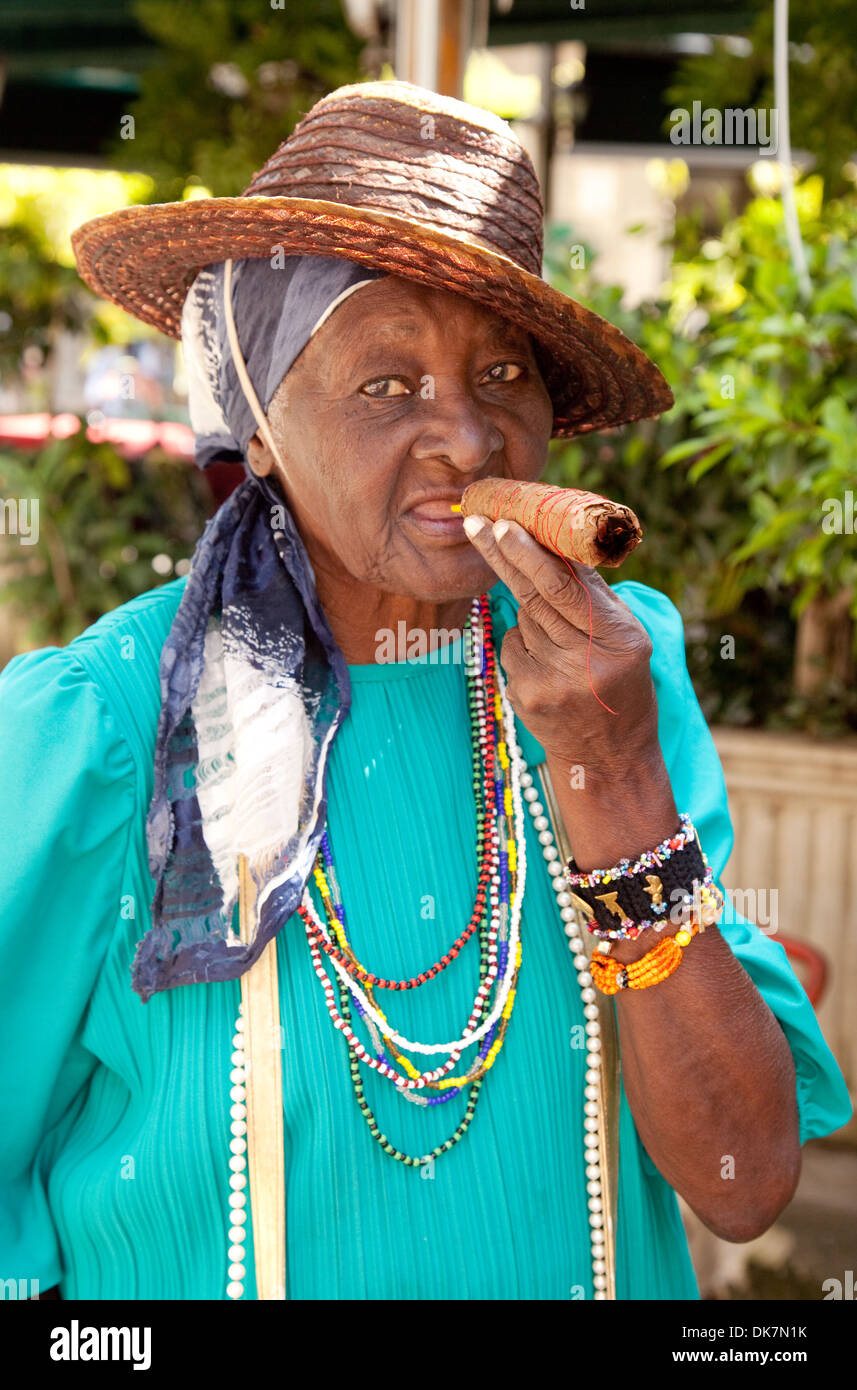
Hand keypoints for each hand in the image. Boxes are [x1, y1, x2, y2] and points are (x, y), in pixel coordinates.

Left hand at [464, 514, 660, 781]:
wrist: (609, 759)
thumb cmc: (622, 685)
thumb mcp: (628, 640)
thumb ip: (595, 597)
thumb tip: (555, 543)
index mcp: (620, 641)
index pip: (565, 589)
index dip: (531, 555)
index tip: (505, 525)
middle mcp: (585, 663)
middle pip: (533, 597)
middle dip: (503, 556)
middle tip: (476, 522)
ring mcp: (551, 683)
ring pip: (522, 620)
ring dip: (529, 611)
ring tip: (559, 639)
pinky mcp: (525, 698)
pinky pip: (511, 649)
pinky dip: (523, 644)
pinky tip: (546, 665)